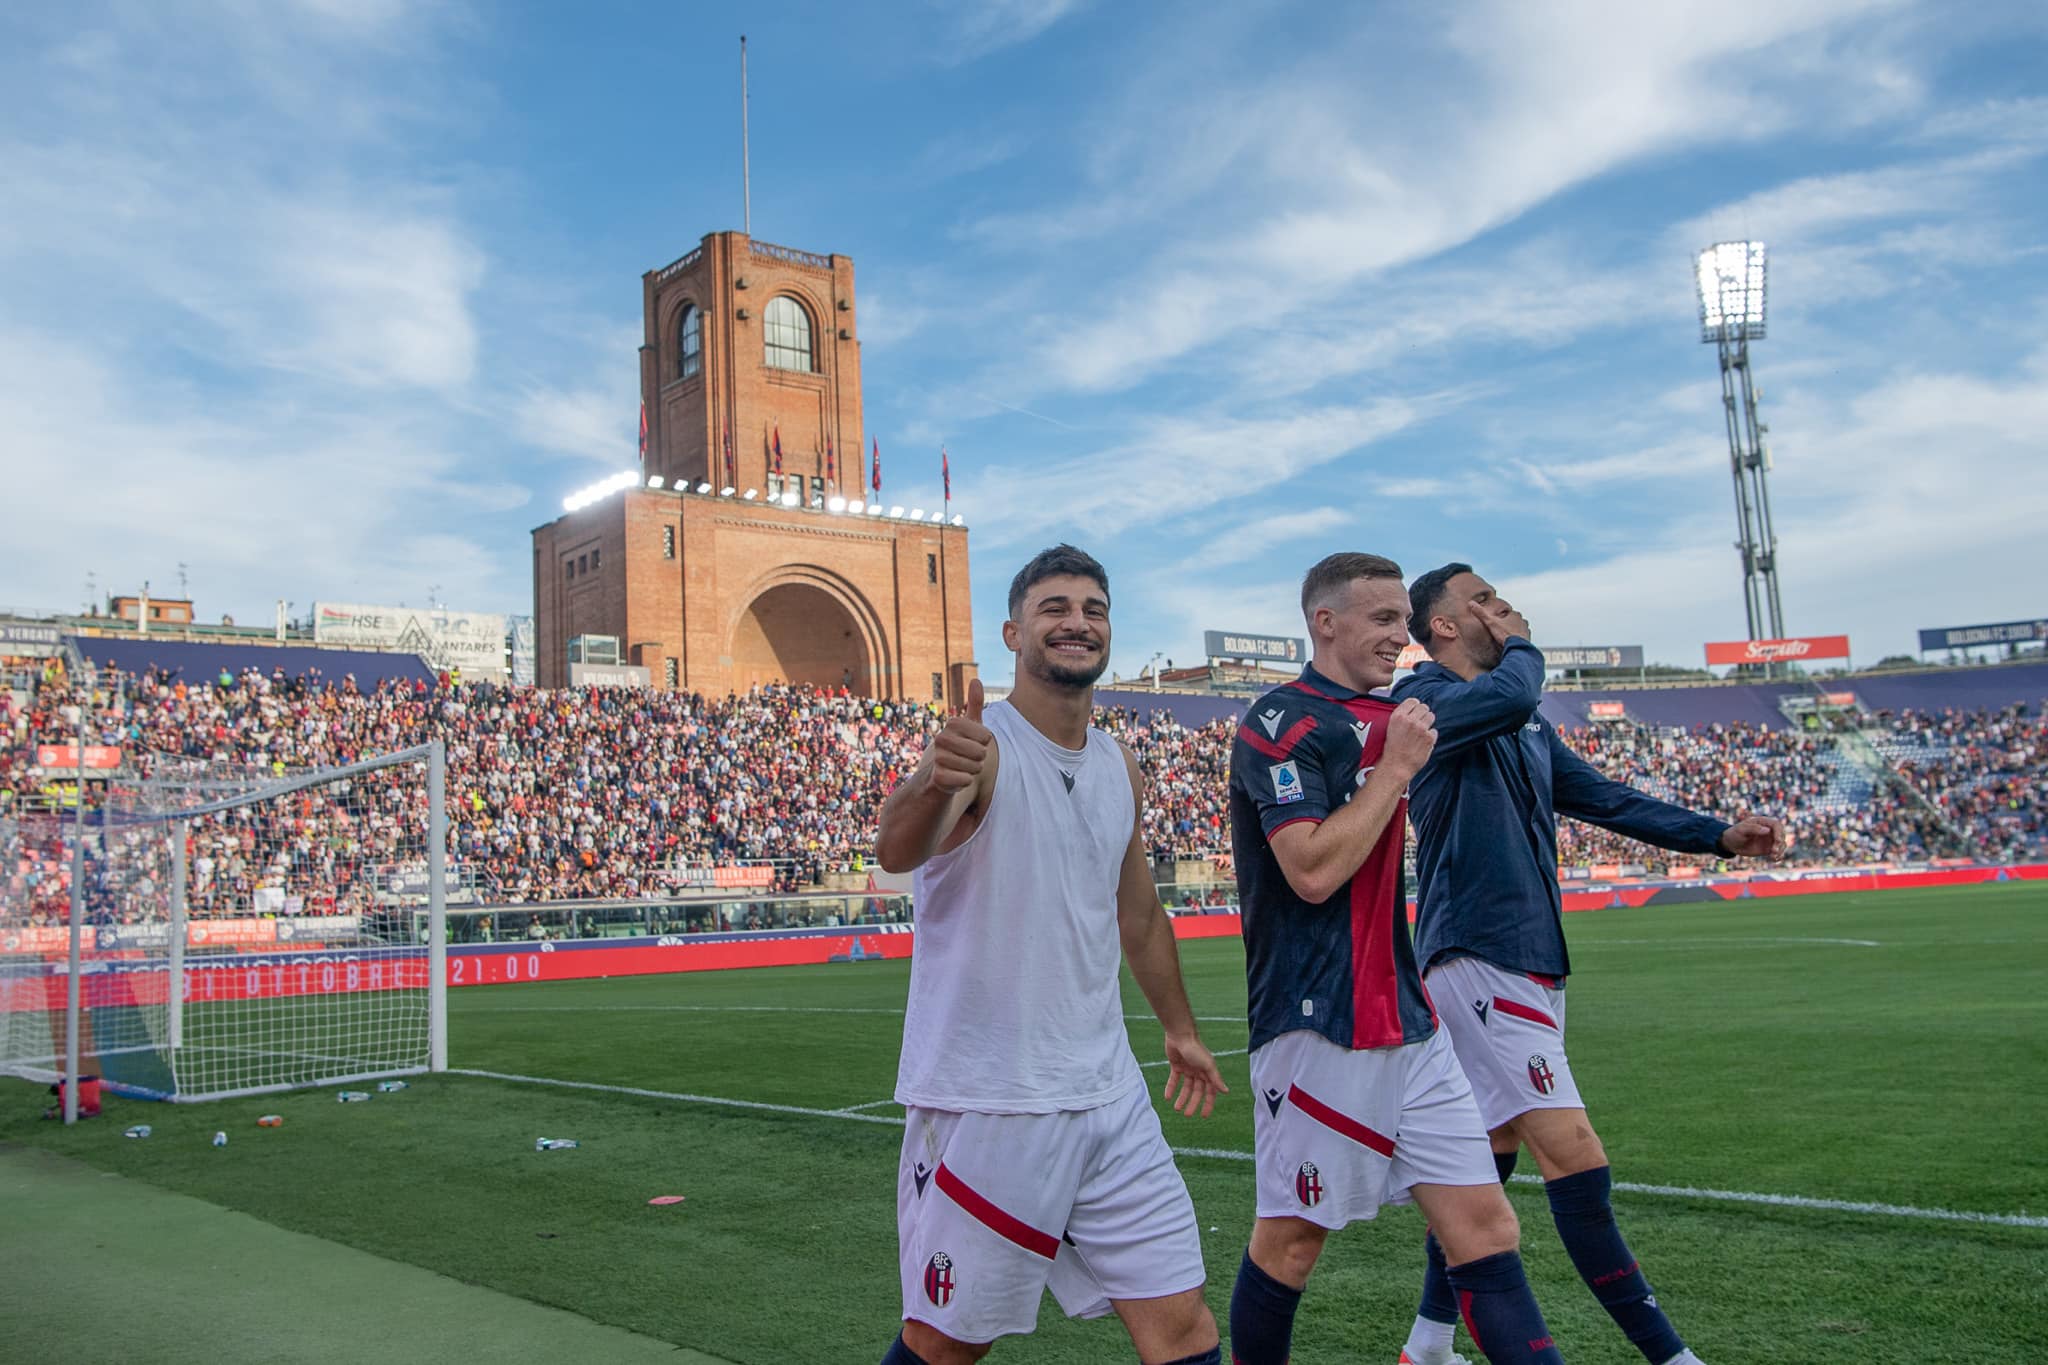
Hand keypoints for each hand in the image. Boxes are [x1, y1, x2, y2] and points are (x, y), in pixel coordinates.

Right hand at [927, 678, 989, 793]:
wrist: (940, 773)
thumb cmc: (960, 746)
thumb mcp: (969, 725)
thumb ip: (974, 704)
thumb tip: (976, 679)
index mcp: (952, 724)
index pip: (986, 737)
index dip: (984, 743)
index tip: (972, 742)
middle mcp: (942, 738)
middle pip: (981, 753)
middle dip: (979, 759)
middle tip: (967, 757)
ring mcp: (938, 758)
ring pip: (975, 768)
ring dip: (972, 770)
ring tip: (961, 767)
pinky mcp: (938, 777)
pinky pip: (966, 780)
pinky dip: (966, 781)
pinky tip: (956, 778)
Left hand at [1161, 1032, 1227, 1117]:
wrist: (1180, 1035)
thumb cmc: (1196, 1048)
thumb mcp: (1207, 1065)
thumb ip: (1216, 1079)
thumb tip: (1226, 1092)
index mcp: (1208, 1072)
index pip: (1210, 1092)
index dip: (1208, 1104)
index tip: (1204, 1116)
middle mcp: (1199, 1072)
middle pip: (1196, 1092)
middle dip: (1192, 1103)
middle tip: (1187, 1115)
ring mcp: (1188, 1069)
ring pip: (1185, 1088)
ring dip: (1181, 1098)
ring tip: (1176, 1108)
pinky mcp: (1176, 1066)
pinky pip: (1174, 1080)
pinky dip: (1171, 1088)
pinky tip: (1167, 1097)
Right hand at [1380, 698, 1437, 780]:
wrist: (1396, 766)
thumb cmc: (1392, 749)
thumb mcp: (1391, 728)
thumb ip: (1401, 717)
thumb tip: (1412, 710)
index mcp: (1398, 716)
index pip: (1412, 701)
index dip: (1415, 706)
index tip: (1415, 711)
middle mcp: (1410, 720)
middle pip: (1424, 707)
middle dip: (1422, 713)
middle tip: (1419, 721)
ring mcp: (1421, 728)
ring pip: (1431, 716)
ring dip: (1428, 722)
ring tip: (1422, 731)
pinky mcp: (1429, 738)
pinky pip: (1434, 731)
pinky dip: (1430, 736)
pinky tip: (1423, 742)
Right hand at [1481, 607, 1531, 647]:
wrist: (1516, 648)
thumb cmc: (1505, 635)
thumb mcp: (1490, 623)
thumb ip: (1481, 613)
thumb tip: (1471, 603)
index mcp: (1514, 615)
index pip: (1508, 611)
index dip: (1502, 615)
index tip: (1497, 619)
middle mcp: (1522, 621)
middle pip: (1515, 619)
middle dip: (1509, 622)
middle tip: (1502, 627)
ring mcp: (1526, 630)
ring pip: (1520, 628)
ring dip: (1515, 630)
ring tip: (1507, 635)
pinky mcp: (1528, 640)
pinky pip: (1522, 638)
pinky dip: (1518, 639)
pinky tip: (1512, 643)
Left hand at [1719, 811, 1786, 859]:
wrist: (1730, 844)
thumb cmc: (1735, 833)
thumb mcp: (1741, 830)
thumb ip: (1753, 828)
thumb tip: (1767, 830)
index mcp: (1763, 822)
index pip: (1777, 825)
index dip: (1779, 832)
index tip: (1777, 840)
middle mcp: (1769, 830)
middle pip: (1781, 835)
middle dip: (1780, 843)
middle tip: (1774, 851)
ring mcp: (1769, 840)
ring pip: (1782, 844)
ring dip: (1780, 850)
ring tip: (1773, 856)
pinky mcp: (1768, 849)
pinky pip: (1777, 852)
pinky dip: (1778, 856)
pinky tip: (1774, 859)